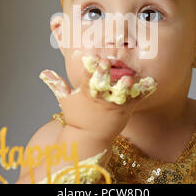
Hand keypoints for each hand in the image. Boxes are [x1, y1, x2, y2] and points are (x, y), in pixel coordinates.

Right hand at [39, 54, 156, 140]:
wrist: (89, 138)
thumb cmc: (78, 117)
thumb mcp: (65, 100)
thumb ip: (56, 84)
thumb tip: (43, 72)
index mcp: (86, 92)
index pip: (84, 77)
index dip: (86, 67)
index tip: (87, 56)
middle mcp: (100, 97)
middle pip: (101, 84)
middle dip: (103, 74)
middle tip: (106, 62)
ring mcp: (114, 104)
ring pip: (120, 93)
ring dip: (125, 86)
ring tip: (130, 79)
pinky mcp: (126, 109)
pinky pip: (137, 99)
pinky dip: (145, 91)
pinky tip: (152, 82)